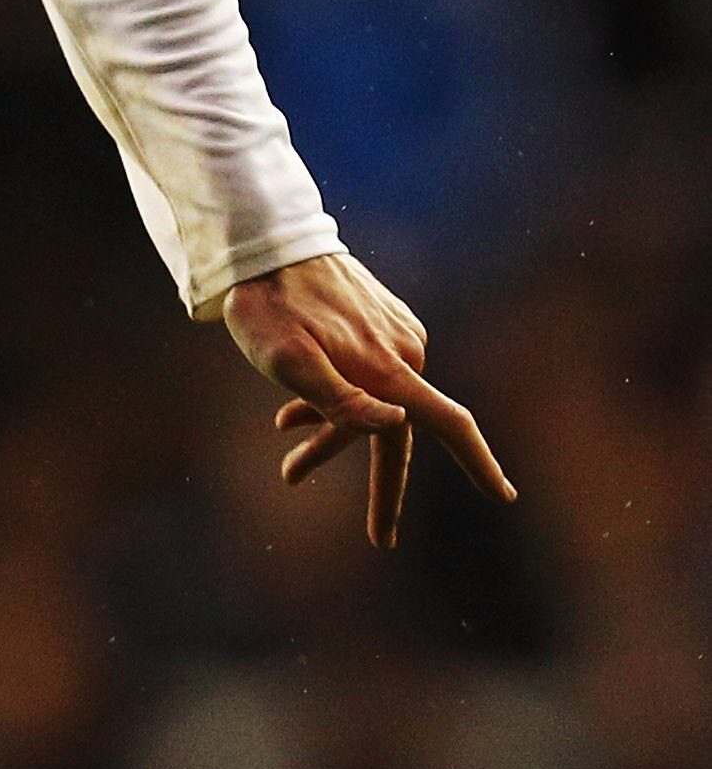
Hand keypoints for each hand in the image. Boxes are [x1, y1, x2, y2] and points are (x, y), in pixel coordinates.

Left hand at [222, 248, 515, 549]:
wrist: (264, 245)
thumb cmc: (268, 309)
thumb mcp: (288, 362)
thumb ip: (340, 399)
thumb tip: (394, 426)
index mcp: (387, 369)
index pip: (448, 422)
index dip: (478, 462)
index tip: (504, 494)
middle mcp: (403, 353)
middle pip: (397, 429)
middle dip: (373, 477)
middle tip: (358, 522)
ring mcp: (395, 336)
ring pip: (375, 403)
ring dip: (333, 433)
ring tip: (286, 456)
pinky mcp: (380, 323)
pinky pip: (366, 375)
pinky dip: (335, 399)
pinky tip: (289, 412)